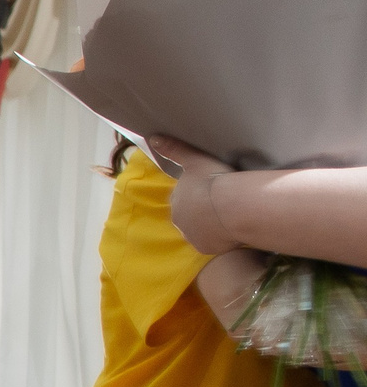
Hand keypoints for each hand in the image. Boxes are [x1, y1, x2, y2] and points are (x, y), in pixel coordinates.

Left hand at [151, 135, 236, 253]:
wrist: (232, 205)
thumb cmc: (213, 179)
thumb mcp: (194, 160)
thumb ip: (174, 150)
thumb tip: (153, 138)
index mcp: (176, 200)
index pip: (184, 199)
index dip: (198, 195)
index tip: (212, 191)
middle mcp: (178, 221)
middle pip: (191, 217)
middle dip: (203, 212)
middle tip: (224, 205)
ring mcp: (191, 236)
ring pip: (201, 231)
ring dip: (211, 226)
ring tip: (230, 218)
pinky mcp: (204, 248)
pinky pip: (212, 244)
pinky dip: (220, 239)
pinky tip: (232, 230)